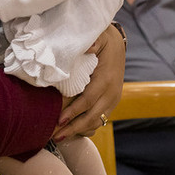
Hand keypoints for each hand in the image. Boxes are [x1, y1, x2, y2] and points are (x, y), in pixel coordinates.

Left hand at [55, 26, 123, 141]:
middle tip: (56, 136)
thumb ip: (92, 42)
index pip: (88, 99)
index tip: (59, 119)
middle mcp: (112, 93)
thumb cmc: (103, 40)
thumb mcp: (99, 37)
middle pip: (92, 116)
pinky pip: (100, 120)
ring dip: (79, 131)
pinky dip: (87, 128)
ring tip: (61, 137)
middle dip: (74, 127)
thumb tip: (88, 47)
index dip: (74, 111)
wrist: (118, 45)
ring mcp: (113, 100)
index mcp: (106, 79)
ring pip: (97, 121)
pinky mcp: (111, 103)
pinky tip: (73, 133)